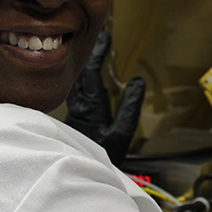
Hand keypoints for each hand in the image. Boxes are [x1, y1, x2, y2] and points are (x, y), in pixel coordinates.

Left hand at [65, 31, 145, 166]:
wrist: (82, 173)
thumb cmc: (103, 157)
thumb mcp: (121, 133)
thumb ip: (129, 107)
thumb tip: (138, 83)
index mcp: (90, 105)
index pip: (91, 72)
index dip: (98, 54)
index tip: (105, 38)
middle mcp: (78, 105)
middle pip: (80, 73)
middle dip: (90, 54)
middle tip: (101, 39)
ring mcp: (74, 110)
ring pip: (76, 82)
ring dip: (85, 66)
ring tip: (94, 53)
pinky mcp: (73, 116)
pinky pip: (76, 91)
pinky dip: (82, 80)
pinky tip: (86, 79)